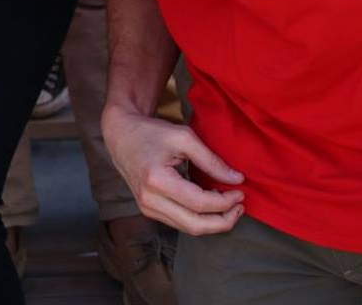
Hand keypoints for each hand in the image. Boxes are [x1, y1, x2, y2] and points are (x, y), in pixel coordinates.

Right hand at [101, 102, 245, 234]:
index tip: (240, 191)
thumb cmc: (151, 132)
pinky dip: (199, 219)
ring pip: (189, 228)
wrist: (120, 135)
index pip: (199, 202)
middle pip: (195, 225)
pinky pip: (180, 223)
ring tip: (229, 207)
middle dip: (224, 221)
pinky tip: (210, 206)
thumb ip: (211, 160)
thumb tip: (237, 179)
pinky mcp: (147, 210)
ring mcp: (146, 207)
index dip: (225, 202)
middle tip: (240, 208)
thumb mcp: (183, 137)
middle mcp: (149, 199)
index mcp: (156, 180)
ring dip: (214, 223)